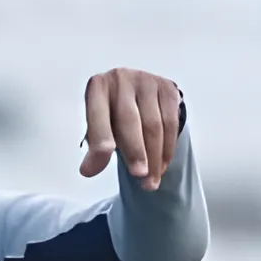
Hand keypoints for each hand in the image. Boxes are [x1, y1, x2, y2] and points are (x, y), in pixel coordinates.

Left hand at [79, 68, 183, 189]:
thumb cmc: (112, 114)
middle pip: (130, 121)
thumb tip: (89, 170)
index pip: (97, 117)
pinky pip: (171, 123)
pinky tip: (162, 165)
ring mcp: (147, 81)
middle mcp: (121, 79)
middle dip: (135, 152)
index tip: (98, 167)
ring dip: (154, 158)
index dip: (100, 142)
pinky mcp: (168, 88)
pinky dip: (167, 148)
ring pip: (154, 125)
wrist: (137, 93)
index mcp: (97, 87)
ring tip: (150, 182)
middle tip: (139, 177)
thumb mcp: (99, 128)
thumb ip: (96, 148)